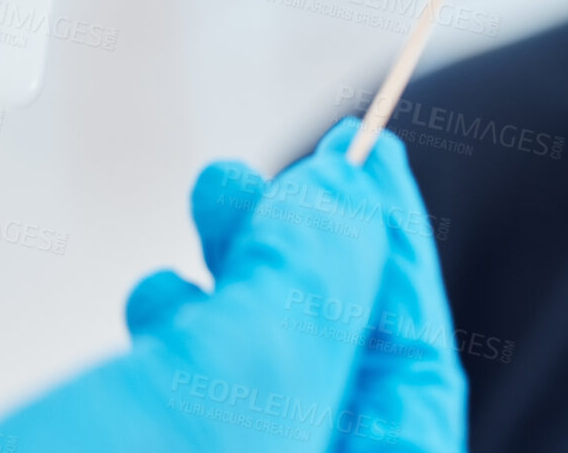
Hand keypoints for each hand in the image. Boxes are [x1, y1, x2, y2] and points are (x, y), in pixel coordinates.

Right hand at [0, 120, 468, 450]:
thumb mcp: (218, 402)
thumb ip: (307, 296)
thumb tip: (353, 199)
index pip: (414, 375)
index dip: (394, 251)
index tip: (368, 152)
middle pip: (344, 379)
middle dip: (310, 255)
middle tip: (264, 172)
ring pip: (266, 389)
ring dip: (246, 282)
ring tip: (208, 208)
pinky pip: (200, 416)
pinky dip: (187, 339)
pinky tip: (153, 300)